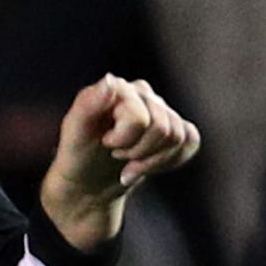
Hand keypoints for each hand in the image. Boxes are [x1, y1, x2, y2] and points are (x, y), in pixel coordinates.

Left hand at [39, 73, 201, 252]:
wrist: (86, 184)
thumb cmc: (77, 156)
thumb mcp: (74, 133)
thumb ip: (87, 104)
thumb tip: (110, 81)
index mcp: (118, 88)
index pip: (141, 118)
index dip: (125, 140)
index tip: (106, 144)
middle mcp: (142, 92)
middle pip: (163, 129)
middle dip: (138, 152)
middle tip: (116, 155)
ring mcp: (160, 108)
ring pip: (178, 137)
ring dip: (151, 160)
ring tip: (128, 161)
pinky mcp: (174, 126)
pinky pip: (191, 141)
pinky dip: (170, 161)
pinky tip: (147, 164)